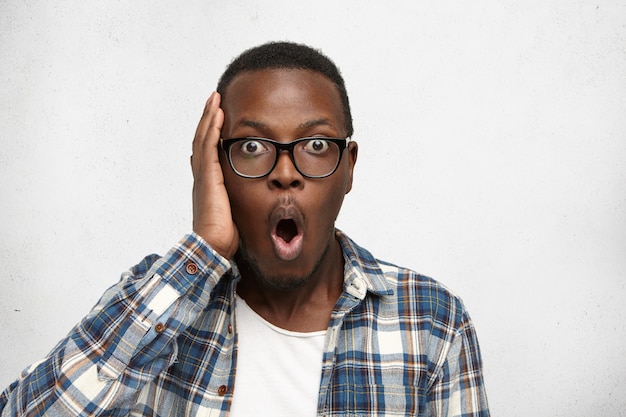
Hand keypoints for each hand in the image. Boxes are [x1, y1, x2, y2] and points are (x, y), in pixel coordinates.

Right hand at [191, 92, 238, 258]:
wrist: (213, 246)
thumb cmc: (226, 234)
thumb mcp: (237, 210)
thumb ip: (240, 198)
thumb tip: (255, 196)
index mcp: (209, 182)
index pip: (208, 151)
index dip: (212, 133)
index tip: (219, 118)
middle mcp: (202, 175)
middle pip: (202, 139)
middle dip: (208, 119)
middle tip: (214, 100)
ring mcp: (203, 175)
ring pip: (203, 138)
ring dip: (209, 117)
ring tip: (215, 99)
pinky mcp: (207, 177)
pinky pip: (208, 146)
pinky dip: (212, 128)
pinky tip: (218, 114)